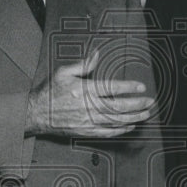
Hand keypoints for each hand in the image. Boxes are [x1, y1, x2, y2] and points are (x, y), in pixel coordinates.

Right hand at [26, 51, 156, 137]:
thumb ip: (83, 64)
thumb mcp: (64, 72)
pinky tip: (130, 126)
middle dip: (136, 105)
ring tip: (145, 114)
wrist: (36, 113)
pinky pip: (107, 133)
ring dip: (133, 118)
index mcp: (84, 90)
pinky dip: (120, 130)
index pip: (112, 88)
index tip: (140, 87)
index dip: (128, 88)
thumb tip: (97, 54)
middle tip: (150, 102)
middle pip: (118, 107)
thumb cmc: (49, 92)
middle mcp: (88, 107)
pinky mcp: (85, 131)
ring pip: (115, 121)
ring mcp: (87, 121)